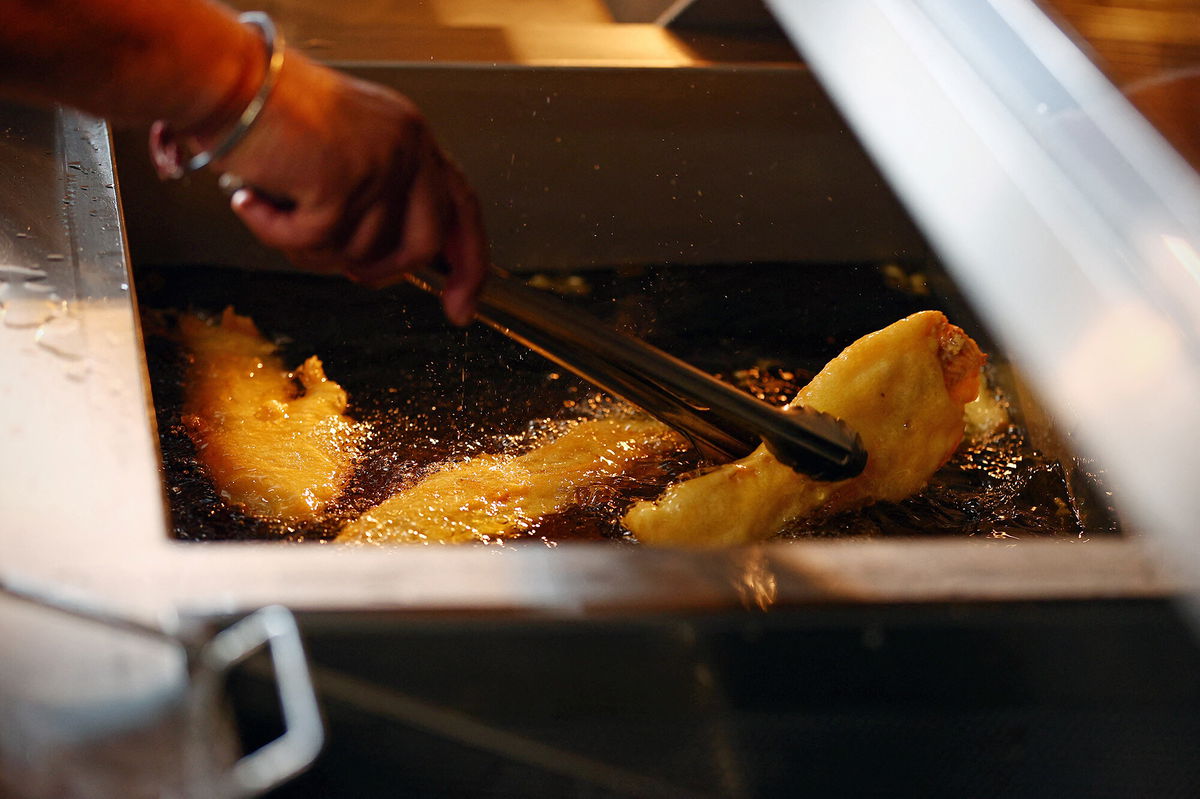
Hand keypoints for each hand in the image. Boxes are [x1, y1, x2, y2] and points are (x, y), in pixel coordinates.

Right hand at [195, 53, 486, 323]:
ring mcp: (379, 164)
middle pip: (422, 243)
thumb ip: (379, 195)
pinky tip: (253, 199)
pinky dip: (274, 232)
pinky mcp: (341, 182)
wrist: (224, 80)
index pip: (463, 209)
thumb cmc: (268, 112)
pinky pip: (313, 242)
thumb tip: (389, 256)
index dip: (467, 263)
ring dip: (310, 246)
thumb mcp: (346, 150)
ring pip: (360, 252)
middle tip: (346, 270)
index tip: (460, 307)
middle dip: (385, 271)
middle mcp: (406, 146)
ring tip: (276, 206)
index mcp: (413, 137)